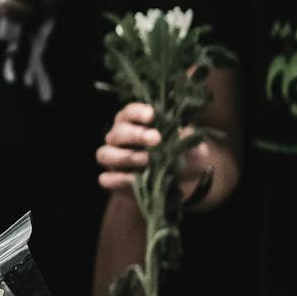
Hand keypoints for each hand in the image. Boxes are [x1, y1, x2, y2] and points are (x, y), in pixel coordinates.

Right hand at [95, 102, 211, 193]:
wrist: (185, 182)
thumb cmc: (184, 155)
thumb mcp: (191, 145)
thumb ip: (186, 138)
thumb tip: (179, 133)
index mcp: (134, 122)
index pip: (129, 112)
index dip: (137, 112)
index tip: (152, 115)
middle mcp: (118, 138)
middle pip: (116, 133)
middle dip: (135, 135)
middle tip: (156, 139)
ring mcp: (113, 159)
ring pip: (105, 154)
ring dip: (126, 156)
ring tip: (148, 160)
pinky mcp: (113, 180)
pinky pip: (106, 179)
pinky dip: (119, 179)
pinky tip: (136, 179)